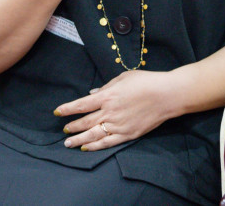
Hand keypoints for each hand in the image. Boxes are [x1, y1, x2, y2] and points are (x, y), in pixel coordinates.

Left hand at [55, 69, 185, 150]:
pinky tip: (86, 148)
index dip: (67, 109)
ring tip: (68, 143)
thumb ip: (106, 87)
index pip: (81, 104)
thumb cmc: (146, 82)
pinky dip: (95, 146)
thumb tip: (92, 93)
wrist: (167, 95)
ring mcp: (118, 125)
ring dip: (78, 139)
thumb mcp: (123, 78)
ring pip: (93, 135)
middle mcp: (109, 112)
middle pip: (85, 122)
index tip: (57, 112)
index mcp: (107, 96)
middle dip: (72, 126)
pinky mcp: (127, 134)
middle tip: (64, 130)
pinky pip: (107, 142)